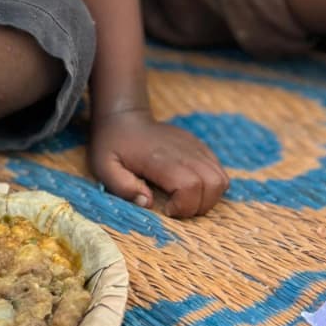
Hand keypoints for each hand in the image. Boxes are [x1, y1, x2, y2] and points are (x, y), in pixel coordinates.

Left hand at [89, 109, 229, 217]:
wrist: (124, 116)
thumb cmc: (112, 144)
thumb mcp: (104, 167)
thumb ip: (122, 186)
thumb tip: (147, 203)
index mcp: (159, 158)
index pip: (189, 185)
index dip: (184, 205)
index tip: (166, 209)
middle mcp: (183, 151)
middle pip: (213, 184)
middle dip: (199, 206)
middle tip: (177, 207)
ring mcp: (194, 147)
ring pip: (221, 179)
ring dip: (208, 198)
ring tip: (184, 200)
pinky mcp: (200, 146)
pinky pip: (219, 171)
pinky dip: (211, 186)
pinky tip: (189, 187)